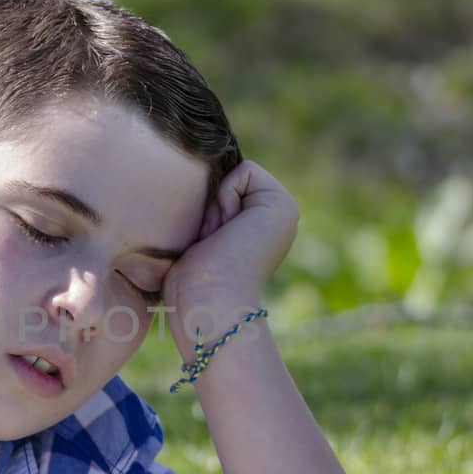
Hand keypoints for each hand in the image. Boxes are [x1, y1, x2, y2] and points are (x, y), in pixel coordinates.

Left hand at [163, 160, 298, 346]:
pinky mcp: (281, 203)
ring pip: (233, 174)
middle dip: (208, 206)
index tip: (205, 242)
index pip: (219, 186)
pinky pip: (244, 170)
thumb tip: (194, 180)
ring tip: (216, 239)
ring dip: (214, 206)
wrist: (208, 303)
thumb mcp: (195, 238)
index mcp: (256, 226)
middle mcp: (274, 217)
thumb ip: (204, 211)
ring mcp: (282, 210)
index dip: (203, 208)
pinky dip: (225, 197)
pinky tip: (225, 231)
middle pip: (225, 178)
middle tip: (210, 242)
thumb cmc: (190, 282)